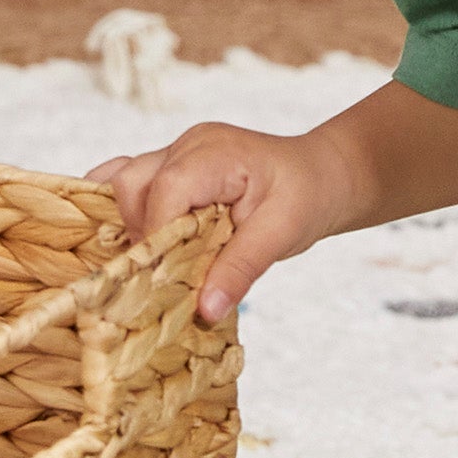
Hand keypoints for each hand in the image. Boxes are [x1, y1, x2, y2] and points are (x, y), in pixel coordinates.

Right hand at [91, 82, 457, 326]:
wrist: (343, 175)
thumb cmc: (317, 198)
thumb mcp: (285, 232)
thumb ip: (239, 267)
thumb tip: (200, 311)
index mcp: (209, 156)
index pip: (153, 200)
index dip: (142, 247)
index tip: (136, 292)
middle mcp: (185, 147)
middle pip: (120, 187)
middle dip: (115, 235)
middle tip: (119, 287)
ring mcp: (177, 154)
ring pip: (117, 184)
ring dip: (114, 229)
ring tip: (115, 277)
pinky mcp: (176, 171)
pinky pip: (129, 190)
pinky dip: (119, 220)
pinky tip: (118, 260)